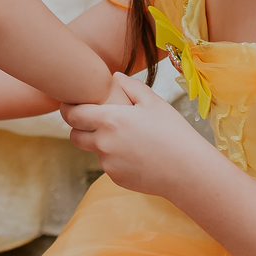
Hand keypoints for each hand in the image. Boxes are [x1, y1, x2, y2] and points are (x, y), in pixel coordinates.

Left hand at [60, 72, 211, 195]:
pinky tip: (137, 154)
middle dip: (80, 127)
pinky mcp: (116, 178)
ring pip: (94, 150)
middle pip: (74, 135)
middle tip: (94, 120)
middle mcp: (103, 143)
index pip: (72, 114)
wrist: (187, 170)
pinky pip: (109, 165)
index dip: (68, 109)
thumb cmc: (173, 133)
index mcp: (109, 120)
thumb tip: (115, 77)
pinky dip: (116, 158)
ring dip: (101, 143)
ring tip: (127, 138)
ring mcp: (108, 163)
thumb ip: (130, 86)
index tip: (72, 104)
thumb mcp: (154, 103)